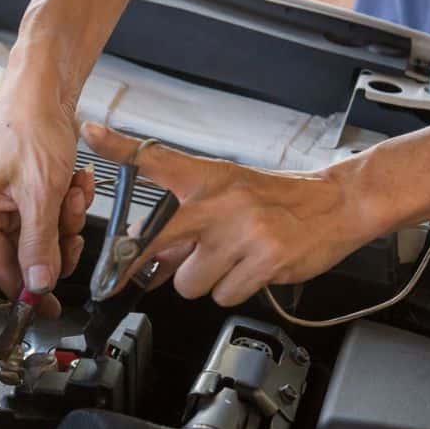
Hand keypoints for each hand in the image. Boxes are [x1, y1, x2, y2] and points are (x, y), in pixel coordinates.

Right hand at [0, 94, 94, 315]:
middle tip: (72, 220)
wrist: (43, 87)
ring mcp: (1, 199)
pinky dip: (66, 202)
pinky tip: (73, 181)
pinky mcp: (20, 189)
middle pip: (25, 252)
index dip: (28, 289)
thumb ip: (39, 243)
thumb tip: (38, 284)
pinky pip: (47, 214)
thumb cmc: (31, 124)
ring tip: (73, 189)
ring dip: (66, 216)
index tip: (50, 309)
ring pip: (42, 233)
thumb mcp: (41, 192)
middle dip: (57, 237)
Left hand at [81, 123, 376, 305]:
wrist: (338, 204)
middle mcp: (221, 201)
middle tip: (148, 271)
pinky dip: (234, 289)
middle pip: (156, 241)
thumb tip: (146, 262)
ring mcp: (244, 230)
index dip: (119, 146)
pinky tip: (251, 269)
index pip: (155, 158)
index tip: (91, 133)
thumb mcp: (226, 197)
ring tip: (229, 261)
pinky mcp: (266, 259)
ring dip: (205, 280)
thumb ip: (182, 226)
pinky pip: (224, 295)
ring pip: (190, 282)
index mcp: (206, 178)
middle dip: (149, 265)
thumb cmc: (275, 201)